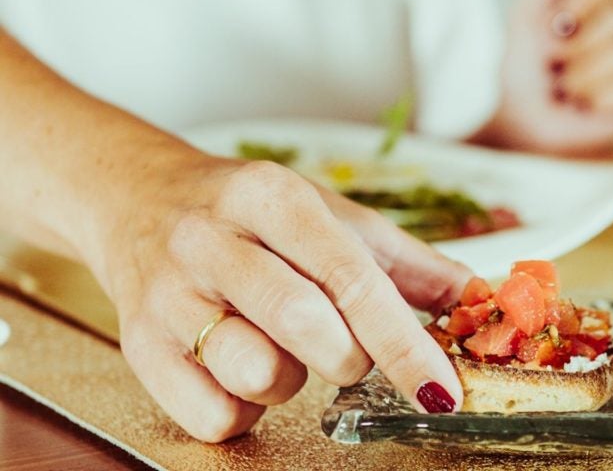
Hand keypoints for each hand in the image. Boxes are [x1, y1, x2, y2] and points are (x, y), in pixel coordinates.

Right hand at [97, 152, 472, 441]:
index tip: (439, 388)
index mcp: (272, 197)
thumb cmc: (249, 215)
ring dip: (290, 381)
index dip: (404, 342)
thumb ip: (407, 263)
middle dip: (348, 357)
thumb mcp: (330, 218)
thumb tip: (475, 300)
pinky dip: (244, 409)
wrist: (138, 200)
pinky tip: (240, 369)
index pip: (351, 277)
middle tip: (343, 347)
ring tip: (280, 347)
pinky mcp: (139, 346)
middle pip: (306, 326)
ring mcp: (168, 294)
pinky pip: (213, 416)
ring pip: (257, 374)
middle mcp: (212, 239)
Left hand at [484, 0, 612, 154]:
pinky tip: (591, 107)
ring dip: (583, 81)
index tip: (554, 26)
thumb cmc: (526, 62)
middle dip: (575, 50)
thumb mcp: (529, 10)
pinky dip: (602, 104)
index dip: (582, 5)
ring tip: (572, 89)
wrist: (524, 119)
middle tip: (559, 66)